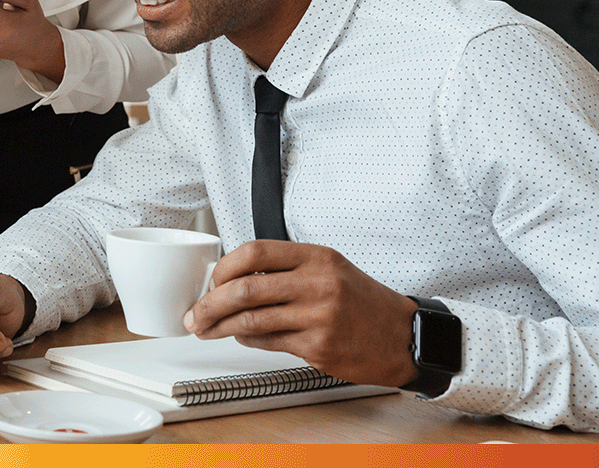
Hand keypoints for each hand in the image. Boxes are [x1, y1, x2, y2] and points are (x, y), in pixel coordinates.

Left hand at [183, 240, 418, 387]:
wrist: (403, 336)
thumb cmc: (362, 302)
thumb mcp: (329, 268)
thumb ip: (286, 269)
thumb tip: (233, 278)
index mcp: (316, 258)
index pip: (255, 252)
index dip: (224, 267)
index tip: (211, 280)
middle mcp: (317, 284)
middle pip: (245, 289)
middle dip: (210, 303)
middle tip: (195, 314)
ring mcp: (318, 317)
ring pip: (251, 320)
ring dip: (220, 327)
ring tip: (206, 329)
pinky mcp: (318, 347)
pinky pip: (268, 343)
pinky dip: (247, 340)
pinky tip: (241, 338)